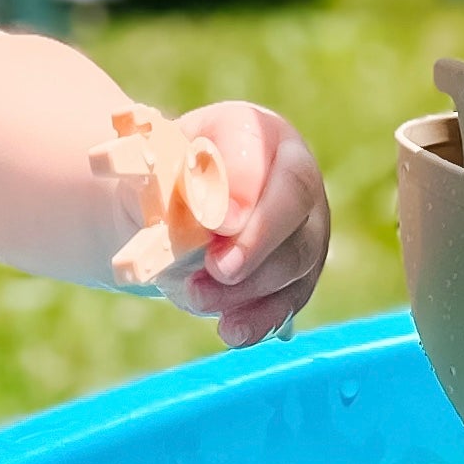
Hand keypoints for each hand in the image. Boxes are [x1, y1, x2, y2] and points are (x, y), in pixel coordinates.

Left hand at [166, 104, 327, 347]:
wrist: (171, 209)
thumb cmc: (167, 178)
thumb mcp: (156, 166)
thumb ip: (181, 182)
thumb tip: (218, 220)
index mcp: (257, 133)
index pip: (260, 150)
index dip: (244, 186)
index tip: (217, 222)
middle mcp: (294, 173)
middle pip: (295, 206)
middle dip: (256, 244)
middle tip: (218, 269)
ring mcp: (306, 225)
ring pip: (298, 258)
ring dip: (250, 286)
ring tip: (199, 297)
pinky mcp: (300, 272)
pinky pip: (291, 298)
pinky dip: (261, 319)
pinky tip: (231, 330)